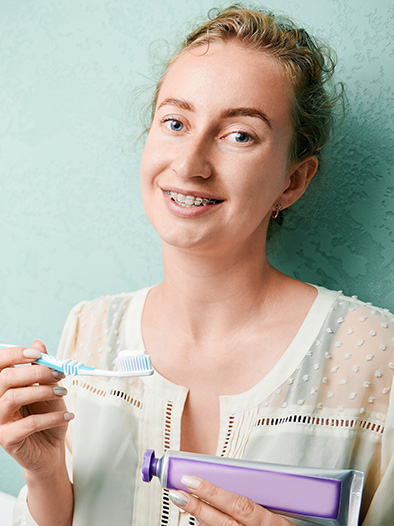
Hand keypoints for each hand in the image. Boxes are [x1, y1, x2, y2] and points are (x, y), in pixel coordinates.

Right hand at [0, 340, 73, 476]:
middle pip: (5, 377)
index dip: (16, 354)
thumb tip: (38, 343)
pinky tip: (67, 416)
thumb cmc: (46, 415)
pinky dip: (52, 417)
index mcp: (2, 385)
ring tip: (63, 392)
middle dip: (36, 372)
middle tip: (59, 374)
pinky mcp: (6, 439)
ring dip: (43, 391)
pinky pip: (28, 423)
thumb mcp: (48, 387)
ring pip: (13, 397)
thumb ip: (41, 368)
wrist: (50, 448)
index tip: (39, 354)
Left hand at [169, 476, 294, 524]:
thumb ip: (263, 501)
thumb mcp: (285, 515)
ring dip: (202, 519)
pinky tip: (202, 520)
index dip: (213, 493)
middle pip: (223, 523)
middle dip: (197, 507)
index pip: (239, 505)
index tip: (192, 479)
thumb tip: (235, 482)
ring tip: (185, 502)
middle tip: (177, 492)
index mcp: (273, 523)